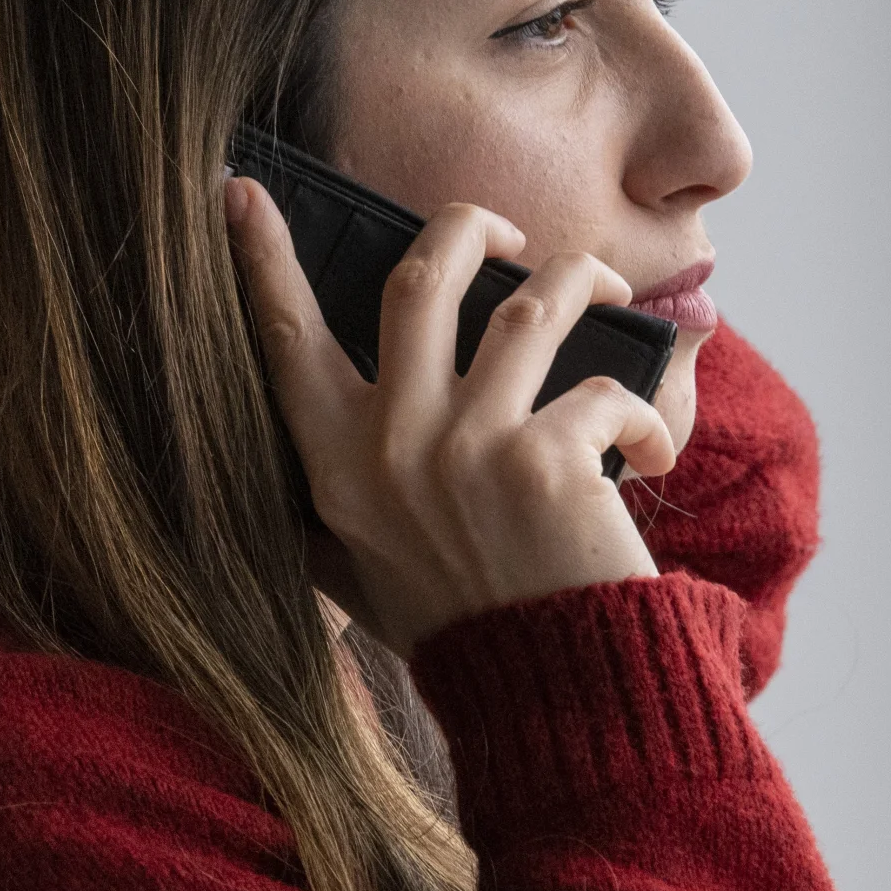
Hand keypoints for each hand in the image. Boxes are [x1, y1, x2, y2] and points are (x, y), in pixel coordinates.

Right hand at [230, 176, 676, 654]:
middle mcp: (391, 444)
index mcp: (336, 464)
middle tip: (508, 232)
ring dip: (583, 282)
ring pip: (532, 304)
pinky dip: (646, 411)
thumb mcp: (365, 573)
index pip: (285, 339)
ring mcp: (468, 448)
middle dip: (472, 225)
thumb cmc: (464, 633)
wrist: (550, 699)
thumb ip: (340, 509)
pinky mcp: (548, 460)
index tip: (238, 191)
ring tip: (608, 294)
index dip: (260, 259)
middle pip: (424, 274)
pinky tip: (653, 453)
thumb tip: (320, 453)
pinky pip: (608, 387)